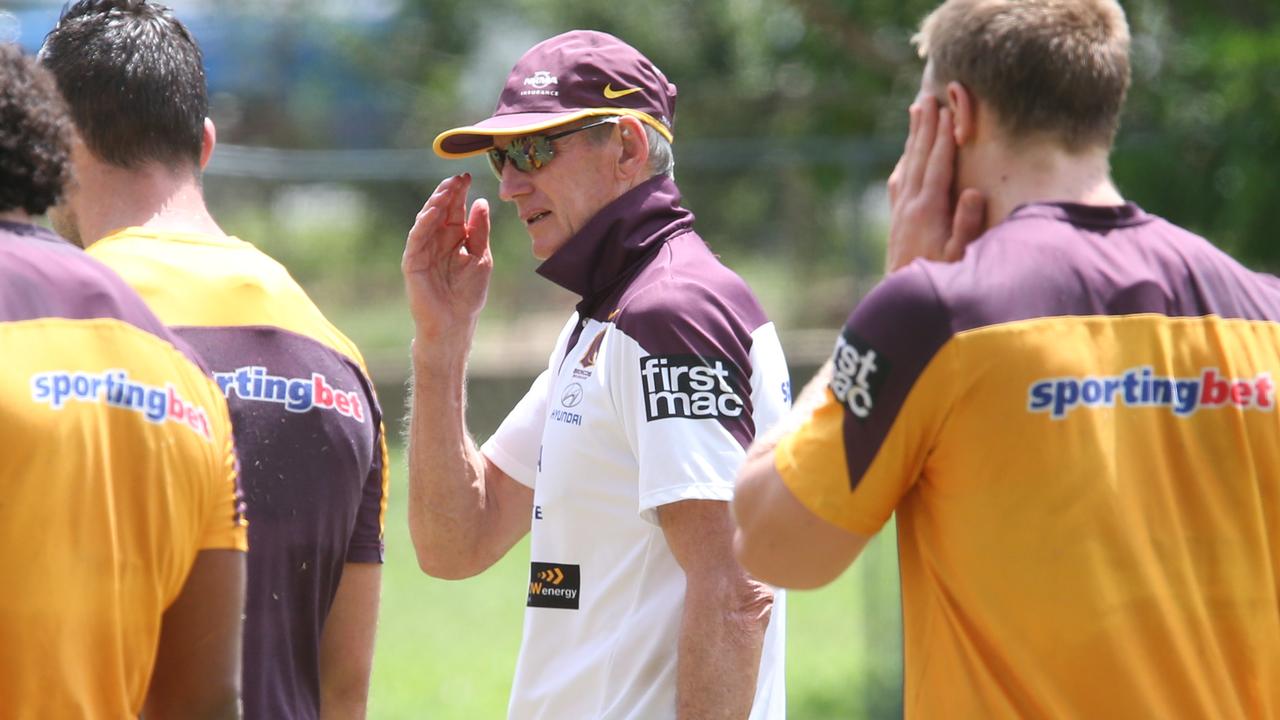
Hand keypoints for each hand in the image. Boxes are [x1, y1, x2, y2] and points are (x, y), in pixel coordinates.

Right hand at [402, 173, 491, 341]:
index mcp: (454, 238)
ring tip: (446, 190)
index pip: (455, 209)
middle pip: (440, 210)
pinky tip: (433, 212)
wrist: (455, 322)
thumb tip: (481, 201)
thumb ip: (479, 231)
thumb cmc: (469, 293)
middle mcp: (437, 240)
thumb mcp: (481, 257)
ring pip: (426, 220)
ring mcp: (423, 250)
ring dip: (435, 204)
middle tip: (457, 178)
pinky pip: (416, 239)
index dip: (459, 192)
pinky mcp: (413, 262)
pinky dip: (423, 224)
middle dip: (447, 193)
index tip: (467, 176)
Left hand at [885, 95, 985, 272]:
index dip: (943, 138)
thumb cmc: (940, 279)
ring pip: (907, 166)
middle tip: (928, 97)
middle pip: (919, 158)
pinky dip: (905, 162)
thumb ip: (967, 225)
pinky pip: (899, 183)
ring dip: (913, 137)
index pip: (938, 166)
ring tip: (916, 111)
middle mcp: (910, 206)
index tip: (947, 112)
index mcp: (928, 210)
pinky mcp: (897, 221)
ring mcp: (900, 212)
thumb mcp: (960, 256)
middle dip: (925, 126)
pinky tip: (906, 156)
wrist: (902, 301)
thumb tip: (974, 192)